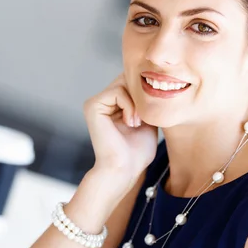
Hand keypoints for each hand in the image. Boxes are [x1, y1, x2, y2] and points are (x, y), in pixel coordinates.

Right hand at [83, 74, 157, 197]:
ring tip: (137, 122)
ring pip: (124, 83)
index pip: (132, 82)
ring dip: (137, 103)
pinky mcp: (92, 105)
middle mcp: (102, 101)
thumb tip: (156, 81)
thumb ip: (147, 101)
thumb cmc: (137, 152)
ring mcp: (95, 102)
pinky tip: (131, 122)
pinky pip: (117, 91)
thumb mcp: (148, 120)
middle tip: (144, 118)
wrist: (124, 170)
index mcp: (112, 104)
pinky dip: (130, 106)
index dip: (145, 92)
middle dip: (141, 95)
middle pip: (127, 78)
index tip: (149, 116)